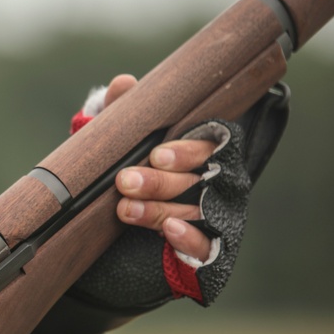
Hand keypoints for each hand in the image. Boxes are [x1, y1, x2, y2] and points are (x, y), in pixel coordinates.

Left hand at [104, 75, 215, 262]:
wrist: (120, 226)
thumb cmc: (132, 171)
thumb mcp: (122, 142)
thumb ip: (122, 113)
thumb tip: (123, 84)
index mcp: (200, 153)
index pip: (208, 147)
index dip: (185, 151)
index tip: (156, 155)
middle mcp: (213, 183)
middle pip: (198, 180)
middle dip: (159, 182)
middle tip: (124, 182)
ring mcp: (213, 217)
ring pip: (195, 211)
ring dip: (159, 209)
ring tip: (126, 209)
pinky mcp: (205, 248)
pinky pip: (205, 246)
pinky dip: (189, 238)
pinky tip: (169, 230)